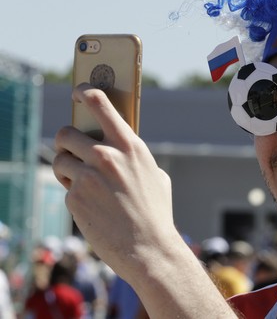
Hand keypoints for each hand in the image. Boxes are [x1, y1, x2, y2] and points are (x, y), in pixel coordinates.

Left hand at [53, 83, 176, 279]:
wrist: (148, 248)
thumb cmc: (155, 212)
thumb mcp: (154, 175)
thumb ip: (134, 157)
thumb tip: (118, 147)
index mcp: (130, 145)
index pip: (100, 104)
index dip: (85, 93)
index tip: (78, 92)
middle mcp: (107, 155)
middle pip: (66, 133)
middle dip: (66, 142)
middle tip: (71, 150)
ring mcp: (88, 176)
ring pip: (58, 159)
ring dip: (65, 168)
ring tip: (80, 181)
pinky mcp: (75, 198)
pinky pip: (65, 187)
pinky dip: (74, 194)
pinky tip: (91, 206)